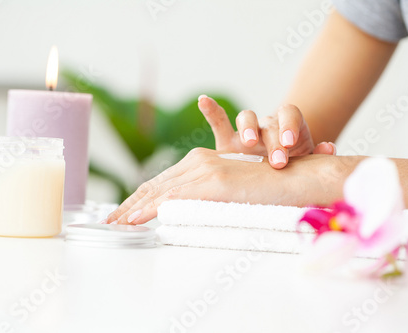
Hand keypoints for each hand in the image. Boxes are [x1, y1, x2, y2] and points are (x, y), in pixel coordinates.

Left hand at [105, 148, 339, 224]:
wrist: (297, 177)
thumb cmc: (267, 186)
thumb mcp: (230, 188)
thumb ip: (207, 193)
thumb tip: (186, 209)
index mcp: (200, 161)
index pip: (161, 181)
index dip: (139, 198)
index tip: (123, 213)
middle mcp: (198, 161)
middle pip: (154, 185)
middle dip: (129, 205)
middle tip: (110, 221)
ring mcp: (205, 170)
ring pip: (158, 192)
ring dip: (132, 210)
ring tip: (115, 224)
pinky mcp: (214, 182)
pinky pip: (174, 198)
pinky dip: (149, 210)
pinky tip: (134, 221)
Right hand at [197, 95, 335, 168]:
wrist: (275, 171)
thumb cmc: (293, 166)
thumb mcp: (307, 161)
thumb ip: (317, 154)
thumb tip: (330, 148)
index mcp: (289, 126)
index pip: (290, 115)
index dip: (290, 126)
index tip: (290, 144)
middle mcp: (267, 124)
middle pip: (270, 121)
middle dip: (273, 139)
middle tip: (278, 161)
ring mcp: (246, 132)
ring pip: (246, 117)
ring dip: (247, 127)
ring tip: (248, 142)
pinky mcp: (226, 141)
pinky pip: (218, 121)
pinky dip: (210, 110)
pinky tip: (203, 99)